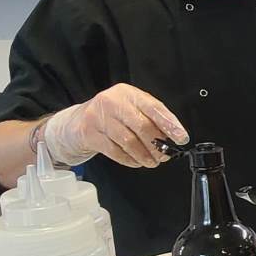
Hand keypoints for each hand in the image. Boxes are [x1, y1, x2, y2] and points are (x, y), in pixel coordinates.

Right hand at [43, 83, 187, 167]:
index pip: (153, 107)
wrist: (75, 123)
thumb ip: (150, 119)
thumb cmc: (110, 116)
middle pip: (142, 126)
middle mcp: (112, 101)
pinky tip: (136, 162)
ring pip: (129, 141)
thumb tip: (171, 137)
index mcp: (128, 93)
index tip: (181, 137)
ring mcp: (98, 117)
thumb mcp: (130, 109)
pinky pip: (115, 151)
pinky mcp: (89, 134)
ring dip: (144, 155)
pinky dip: (129, 160)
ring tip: (152, 161)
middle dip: (157, 144)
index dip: (169, 124)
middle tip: (164, 155)